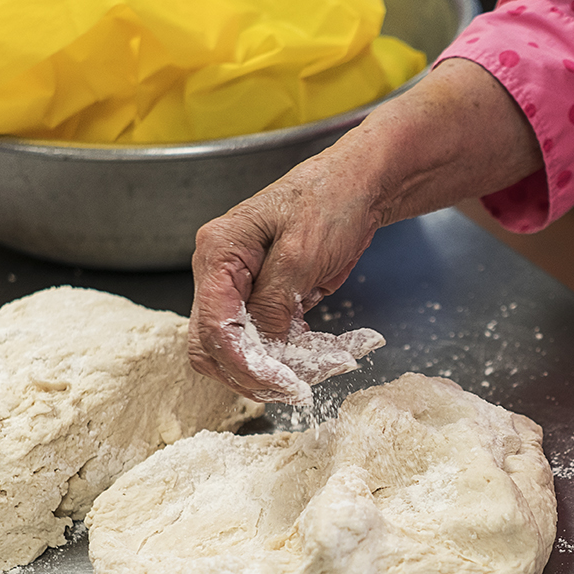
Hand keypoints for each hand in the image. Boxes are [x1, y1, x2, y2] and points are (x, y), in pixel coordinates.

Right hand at [188, 150, 380, 401]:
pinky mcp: (264, 299)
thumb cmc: (330, 200)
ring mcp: (240, 288)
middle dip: (253, 373)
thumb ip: (274, 302)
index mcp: (219, 252)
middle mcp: (220, 273)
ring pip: (238, 349)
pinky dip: (292, 355)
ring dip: (275, 369)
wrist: (359, 184)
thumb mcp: (302, 253)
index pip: (214, 324)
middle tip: (295, 388)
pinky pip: (266, 340)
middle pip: (214, 345)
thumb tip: (261, 349)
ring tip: (321, 368)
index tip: (280, 382)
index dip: (243, 362)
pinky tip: (325, 352)